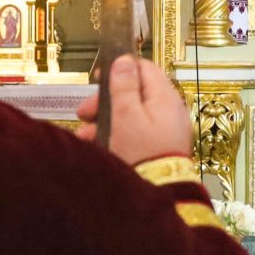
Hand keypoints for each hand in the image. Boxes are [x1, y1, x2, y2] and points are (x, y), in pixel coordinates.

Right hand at [76, 55, 194, 164]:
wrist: (160, 194)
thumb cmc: (143, 155)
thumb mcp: (126, 116)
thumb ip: (124, 86)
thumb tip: (124, 61)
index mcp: (165, 98)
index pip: (144, 68)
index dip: (119, 68)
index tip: (98, 77)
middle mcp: (169, 112)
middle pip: (135, 94)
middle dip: (106, 101)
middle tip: (85, 112)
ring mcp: (166, 131)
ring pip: (132, 116)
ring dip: (106, 121)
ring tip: (85, 136)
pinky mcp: (160, 148)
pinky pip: (136, 134)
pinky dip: (117, 136)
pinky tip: (99, 148)